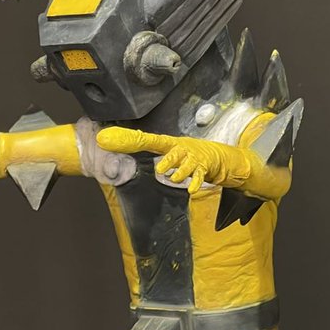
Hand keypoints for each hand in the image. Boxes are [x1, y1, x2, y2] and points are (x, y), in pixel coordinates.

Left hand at [96, 127, 249, 194]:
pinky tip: (191, 190)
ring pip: (184, 167)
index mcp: (168, 143)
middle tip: (160, 168)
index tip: (108, 140)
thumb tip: (117, 144)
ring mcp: (193, 158)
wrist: (221, 157)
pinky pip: (199, 176)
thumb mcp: (168, 149)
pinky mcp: (205, 168)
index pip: (146, 140)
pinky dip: (195, 183)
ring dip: (180, 174)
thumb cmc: (190, 154)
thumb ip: (144, 145)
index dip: (128, 140)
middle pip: (170, 153)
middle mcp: (180, 148)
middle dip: (167, 161)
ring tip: (176, 179)